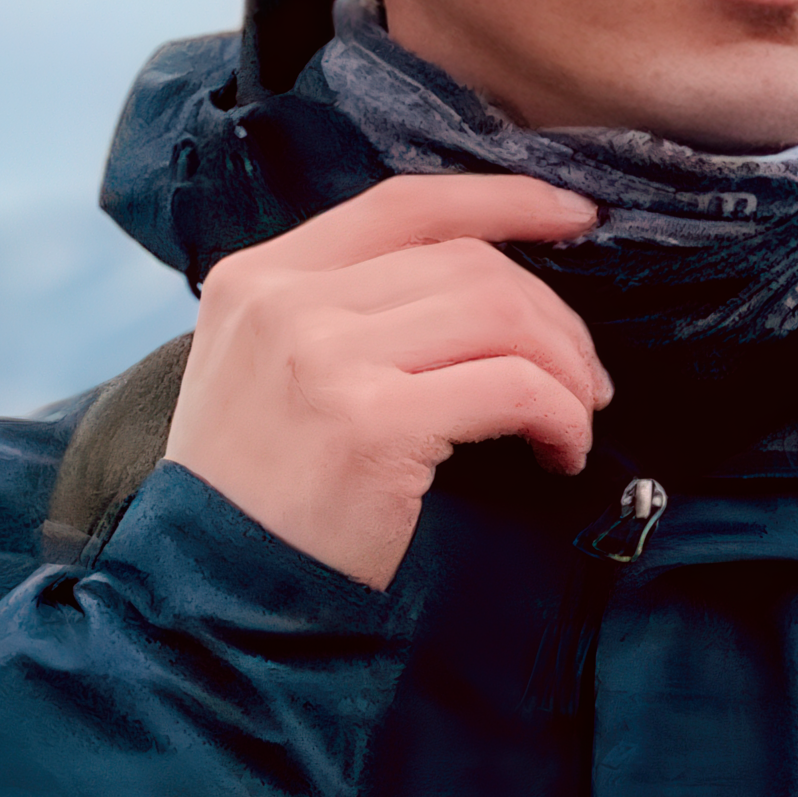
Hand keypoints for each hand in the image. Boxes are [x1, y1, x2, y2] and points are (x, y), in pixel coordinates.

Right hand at [162, 175, 608, 586]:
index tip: (575, 216)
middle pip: (469, 262)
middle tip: (584, 379)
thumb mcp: (270, 372)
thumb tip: (483, 285)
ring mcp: (323, 358)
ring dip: (565, 367)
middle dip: (552, 316)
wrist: (214, 596)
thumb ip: (343, 313)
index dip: (504, 200)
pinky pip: (512, 387)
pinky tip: (560, 453)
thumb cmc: (262, 497)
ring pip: (500, 312)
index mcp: (259, 276)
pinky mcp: (371, 423)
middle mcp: (285, 302)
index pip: (405, 203)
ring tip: (575, 417)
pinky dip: (560, 416)